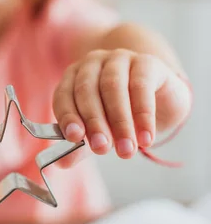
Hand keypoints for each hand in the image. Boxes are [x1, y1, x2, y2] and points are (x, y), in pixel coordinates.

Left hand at [53, 49, 190, 164]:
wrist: (161, 102)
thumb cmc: (122, 115)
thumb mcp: (100, 133)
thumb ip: (81, 146)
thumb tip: (61, 163)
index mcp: (74, 78)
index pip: (63, 95)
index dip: (67, 116)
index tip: (75, 138)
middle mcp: (93, 63)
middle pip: (87, 91)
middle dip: (95, 123)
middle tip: (102, 149)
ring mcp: (119, 59)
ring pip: (113, 87)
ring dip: (119, 122)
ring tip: (127, 150)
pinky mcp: (146, 62)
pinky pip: (141, 86)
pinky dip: (143, 115)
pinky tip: (146, 138)